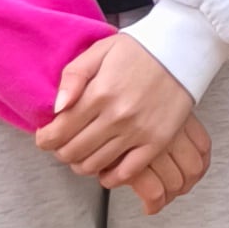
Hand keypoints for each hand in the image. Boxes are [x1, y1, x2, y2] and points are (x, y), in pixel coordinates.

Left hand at [41, 32, 210, 209]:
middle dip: (60, 151)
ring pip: (94, 165)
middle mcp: (117, 116)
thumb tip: (56, 108)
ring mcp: (138, 132)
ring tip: (83, 153)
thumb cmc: (139, 50)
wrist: (183, 50)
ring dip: (80, 164)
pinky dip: (109, 177)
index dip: (45, 139)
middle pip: (73, 152)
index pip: (58, 131)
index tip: (45, 137)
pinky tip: (105, 168)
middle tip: (63, 144)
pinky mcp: (157, 142)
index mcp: (100, 93)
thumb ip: (73, 76)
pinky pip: (126, 173)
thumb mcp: (100, 50)